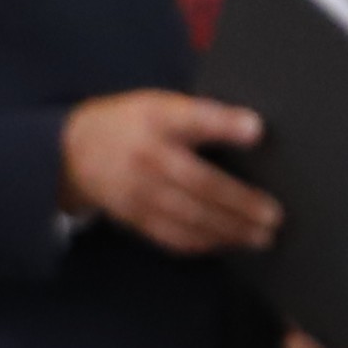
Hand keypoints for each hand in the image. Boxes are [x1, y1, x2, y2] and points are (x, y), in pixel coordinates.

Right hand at [63, 92, 285, 256]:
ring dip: (229, 231)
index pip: (193, 119)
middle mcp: (146, 156)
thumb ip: (200, 115)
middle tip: (274, 216)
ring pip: (189, 217)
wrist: (73, 151)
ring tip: (261, 237)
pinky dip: (204, 243)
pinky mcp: (134, 218)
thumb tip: (255, 129)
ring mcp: (138, 191)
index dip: (225, 124)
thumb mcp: (160, 103)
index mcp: (157, 118)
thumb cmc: (134, 123)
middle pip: (199, 183)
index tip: (258, 130)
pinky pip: (172, 236)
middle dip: (240, 203)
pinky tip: (230, 244)